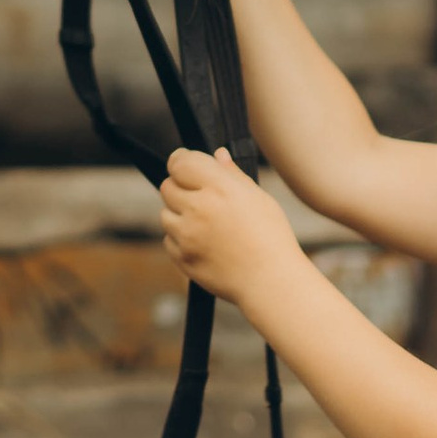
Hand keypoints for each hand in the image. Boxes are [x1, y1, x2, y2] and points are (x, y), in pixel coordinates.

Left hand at [159, 144, 305, 316]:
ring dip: (179, 215)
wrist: (271, 282)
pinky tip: (206, 243)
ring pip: (165, 214)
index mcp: (220, 188)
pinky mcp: (182, 257)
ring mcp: (187, 235)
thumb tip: (217, 155)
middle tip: (200, 197)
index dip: (180, 160)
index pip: (180, 162)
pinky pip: (169, 240)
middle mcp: (199, 209)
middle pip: (167, 186)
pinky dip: (181, 239)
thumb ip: (233, 175)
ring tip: (207, 224)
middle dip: (180, 188)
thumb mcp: (259, 199)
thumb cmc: (271, 238)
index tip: (184, 163)